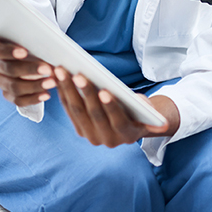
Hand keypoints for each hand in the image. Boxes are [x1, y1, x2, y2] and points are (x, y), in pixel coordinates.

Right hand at [0, 36, 54, 106]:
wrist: (19, 53)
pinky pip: (18, 100)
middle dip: (29, 70)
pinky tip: (46, 95)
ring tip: (51, 82)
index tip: (24, 53)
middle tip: (47, 69)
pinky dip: (33, 98)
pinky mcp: (7, 93)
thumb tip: (47, 46)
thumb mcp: (23, 37)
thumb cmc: (23, 41)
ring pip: (14, 87)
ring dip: (35, 86)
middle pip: (9, 70)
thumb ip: (30, 40)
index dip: (9, 52)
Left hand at [54, 66, 179, 146]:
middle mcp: (107, 140)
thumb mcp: (148, 110)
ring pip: (77, 111)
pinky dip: (63, 93)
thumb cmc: (141, 111)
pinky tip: (58, 77)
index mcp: (127, 136)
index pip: (117, 121)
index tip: (104, 91)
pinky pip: (69, 110)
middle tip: (78, 74)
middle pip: (93, 114)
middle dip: (85, 92)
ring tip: (62, 71)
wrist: (132, 125)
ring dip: (68, 90)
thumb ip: (148, 111)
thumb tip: (153, 117)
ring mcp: (91, 136)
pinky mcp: (80, 129)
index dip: (111, 106)